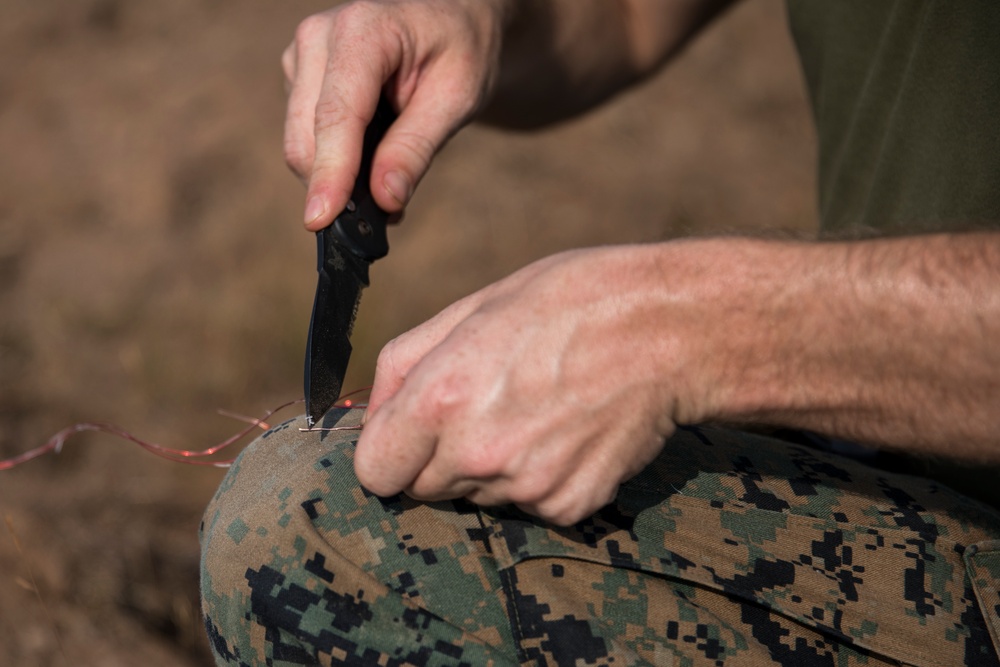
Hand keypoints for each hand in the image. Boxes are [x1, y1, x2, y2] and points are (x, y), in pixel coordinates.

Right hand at [282, 0, 508, 229]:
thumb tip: (385, 199)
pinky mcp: (298, 80)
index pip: (336, 115)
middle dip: (338, 187)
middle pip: (306, 137)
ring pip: (301, 146)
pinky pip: (306, 140)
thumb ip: (417, 148)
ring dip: (339, 179)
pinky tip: (372, 161)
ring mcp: (302, 59)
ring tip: (390, 182)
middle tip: (391, 214)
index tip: (321, 220)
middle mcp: (319, 38)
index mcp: (362, 30)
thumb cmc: (461, 50)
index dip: (330, 172)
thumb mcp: (457, 98)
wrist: (452, 22)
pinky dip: (335, 165)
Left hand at [354, 245, 715, 525]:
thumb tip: (372, 410)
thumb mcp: (474, 307)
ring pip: (477, 496)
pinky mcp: (569, 506)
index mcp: (442, 400)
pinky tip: (568, 432)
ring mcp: (526, 487)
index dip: (388, 449)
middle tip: (487, 405)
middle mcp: (477, 455)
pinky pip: (530, 504)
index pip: (374, 471)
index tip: (410, 432)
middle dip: (438, 456)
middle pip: (423, 488)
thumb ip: (405, 362)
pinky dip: (540, 478)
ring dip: (490, 466)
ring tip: (536, 409)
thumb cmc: (569, 302)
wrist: (669, 330)